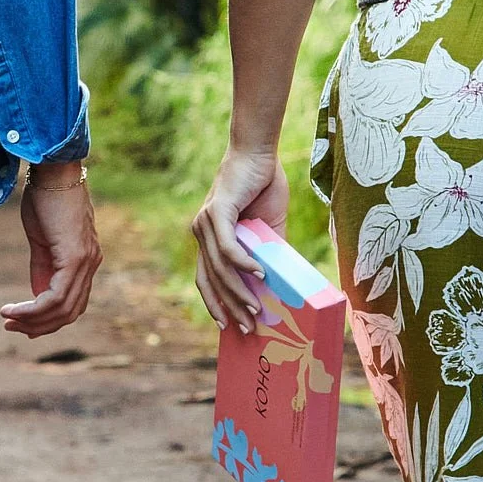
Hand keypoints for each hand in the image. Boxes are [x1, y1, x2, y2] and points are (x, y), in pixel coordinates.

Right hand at [3, 157, 99, 338]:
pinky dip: (33, 308)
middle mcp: (91, 264)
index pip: (73, 303)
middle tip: (11, 326)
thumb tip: (38, 295)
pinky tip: (13, 309)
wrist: (53, 169)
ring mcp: (86, 261)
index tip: (22, 324)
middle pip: (70, 312)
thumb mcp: (43, 239)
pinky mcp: (75, 257)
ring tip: (7, 319)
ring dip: (33, 320)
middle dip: (40, 326)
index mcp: (85, 260)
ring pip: (63, 308)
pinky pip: (56, 296)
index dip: (49, 320)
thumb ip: (44, 268)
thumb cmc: (46, 197)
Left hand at [191, 141, 286, 331]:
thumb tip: (281, 282)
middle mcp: (201, 232)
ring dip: (239, 290)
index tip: (228, 328)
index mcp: (209, 239)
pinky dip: (243, 262)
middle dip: (230, 307)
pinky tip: (260, 274)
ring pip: (220, 267)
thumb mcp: (268, 228)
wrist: (259, 153)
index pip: (206, 279)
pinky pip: (228, 246)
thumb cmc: (263, 187)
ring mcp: (206, 223)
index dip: (215, 304)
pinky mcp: (218, 211)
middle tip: (248, 329)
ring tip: (257, 308)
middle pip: (212, 279)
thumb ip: (268, 252)